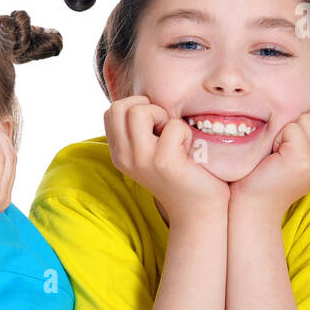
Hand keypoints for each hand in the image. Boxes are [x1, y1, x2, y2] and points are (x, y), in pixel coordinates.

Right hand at [104, 95, 227, 224]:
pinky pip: (173, 126)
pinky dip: (185, 132)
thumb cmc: (181, 174)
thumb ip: (141, 131)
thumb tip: (143, 100)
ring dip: (163, 116)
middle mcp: (124, 157)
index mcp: (119, 153)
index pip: (112, 111)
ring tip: (174, 136)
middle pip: (119, 106)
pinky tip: (189, 149)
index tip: (155, 125)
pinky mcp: (163, 162)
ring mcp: (141, 160)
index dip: (136, 107)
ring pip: (139, 110)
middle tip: (164, 127)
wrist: (197, 209)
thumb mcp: (151, 152)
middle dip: (146, 107)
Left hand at [230, 109, 309, 219]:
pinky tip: (274, 156)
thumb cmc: (272, 175)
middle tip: (283, 153)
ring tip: (279, 155)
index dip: (304, 128)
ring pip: (305, 120)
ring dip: (286, 132)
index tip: (292, 150)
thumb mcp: (301, 154)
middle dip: (295, 128)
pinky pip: (291, 128)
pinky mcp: (303, 160)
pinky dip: (278, 138)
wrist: (255, 203)